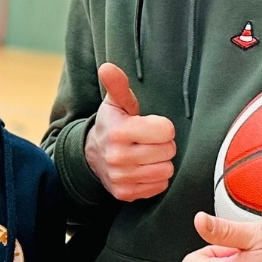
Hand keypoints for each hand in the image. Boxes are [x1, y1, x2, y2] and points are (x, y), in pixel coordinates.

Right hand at [83, 63, 176, 201]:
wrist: (92, 155)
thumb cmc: (113, 124)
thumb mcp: (116, 103)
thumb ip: (117, 85)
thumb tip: (107, 67)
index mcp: (119, 131)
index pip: (166, 131)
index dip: (163, 127)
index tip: (152, 126)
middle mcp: (118, 157)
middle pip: (168, 151)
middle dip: (163, 144)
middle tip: (149, 141)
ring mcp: (121, 178)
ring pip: (166, 170)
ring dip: (160, 162)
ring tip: (147, 154)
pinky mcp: (125, 194)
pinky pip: (159, 186)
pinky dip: (155, 178)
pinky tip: (143, 168)